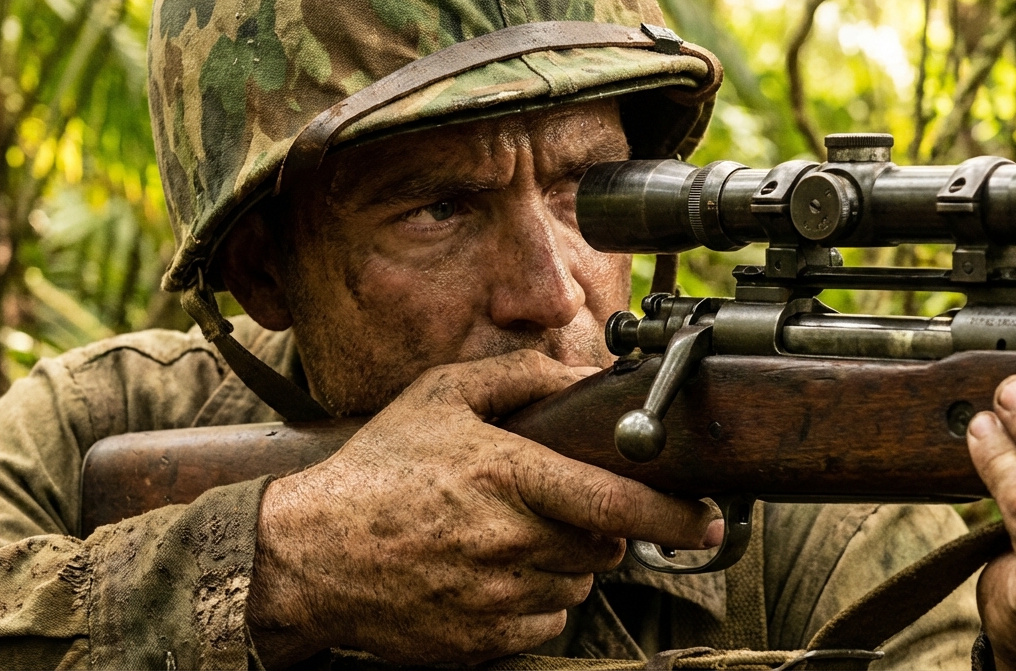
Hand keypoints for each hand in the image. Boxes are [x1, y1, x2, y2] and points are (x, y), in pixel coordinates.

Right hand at [245, 350, 719, 666]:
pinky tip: (493, 570)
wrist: (307, 556)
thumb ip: (516, 376)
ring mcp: (497, 598)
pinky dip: (537, 598)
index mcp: (505, 476)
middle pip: (604, 546)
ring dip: (565, 561)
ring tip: (509, 534)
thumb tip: (580, 376)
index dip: (676, 516)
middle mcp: (509, 541)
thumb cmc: (375, 470)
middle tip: (558, 505)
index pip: (615, 502)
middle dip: (601, 527)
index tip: (708, 519)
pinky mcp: (485, 641)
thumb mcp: (439, 397)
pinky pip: (547, 621)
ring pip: (577, 583)